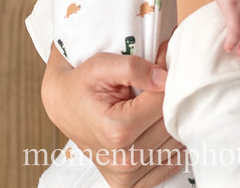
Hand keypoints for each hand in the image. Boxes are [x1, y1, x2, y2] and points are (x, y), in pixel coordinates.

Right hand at [41, 47, 182, 186]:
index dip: (166, 77)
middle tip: (156, 83)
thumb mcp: (101, 66)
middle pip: (171, 123)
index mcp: (116, 130)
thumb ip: (133, 67)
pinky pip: (171, 163)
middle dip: (170, 98)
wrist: (63, 107)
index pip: (163, 102)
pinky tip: (154, 127)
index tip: (161, 63)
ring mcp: (128, 175)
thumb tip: (164, 78)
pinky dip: (169, 143)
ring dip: (171, 120)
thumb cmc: (81, 85)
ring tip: (151, 105)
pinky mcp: (131, 183)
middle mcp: (124, 159)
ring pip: (176, 142)